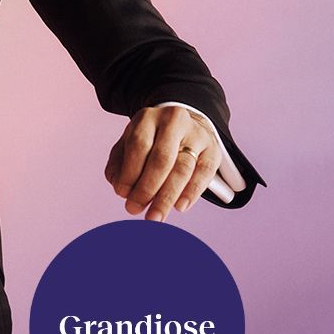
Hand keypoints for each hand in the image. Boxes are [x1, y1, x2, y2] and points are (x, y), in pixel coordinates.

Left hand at [104, 105, 220, 221]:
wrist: (183, 124)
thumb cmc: (151, 138)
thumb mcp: (130, 142)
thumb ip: (120, 162)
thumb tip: (119, 188)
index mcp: (148, 117)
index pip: (138, 146)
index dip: (129, 172)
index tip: (122, 195)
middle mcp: (174, 122)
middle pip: (162, 159)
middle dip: (147, 189)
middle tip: (134, 209)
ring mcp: (196, 134)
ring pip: (183, 169)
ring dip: (167, 197)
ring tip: (155, 216)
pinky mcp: (213, 148)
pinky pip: (204, 173)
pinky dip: (192, 192)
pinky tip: (180, 207)